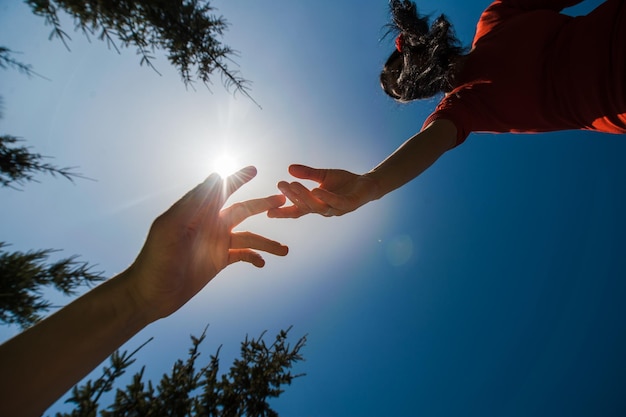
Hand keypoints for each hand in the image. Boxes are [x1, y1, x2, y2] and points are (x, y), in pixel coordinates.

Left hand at [128, 166, 287, 319]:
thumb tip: (216, 175)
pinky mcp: (218, 261)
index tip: (254, 169)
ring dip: (267, 241)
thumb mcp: (171, 228)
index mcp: (198, 212)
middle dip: (263, 204)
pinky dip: (254, 257)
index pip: (222, 189)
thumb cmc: (155, 259)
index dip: (238, 178)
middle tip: (284, 199)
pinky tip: (262, 263)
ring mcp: (216, 243)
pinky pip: (242, 255)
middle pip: (243, 210)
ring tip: (285, 250)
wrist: (149, 294)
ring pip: (249, 236)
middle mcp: (210, 224)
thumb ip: (193, 202)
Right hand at [267, 164, 378, 217]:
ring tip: (293, 185)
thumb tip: (289, 168)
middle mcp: (324, 209)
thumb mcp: (323, 175)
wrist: (368, 184)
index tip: (268, 212)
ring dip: (304, 196)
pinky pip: (335, 202)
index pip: (297, 209)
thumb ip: (307, 173)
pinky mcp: (349, 204)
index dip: (283, 212)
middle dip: (291, 196)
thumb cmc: (344, 182)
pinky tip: (316, 190)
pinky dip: (326, 197)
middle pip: (304, 206)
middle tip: (280, 185)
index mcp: (316, 204)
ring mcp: (336, 209)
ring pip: (317, 206)